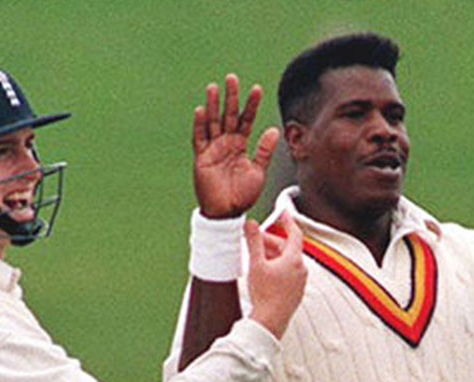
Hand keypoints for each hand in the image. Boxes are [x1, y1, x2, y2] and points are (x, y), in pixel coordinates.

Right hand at [193, 74, 278, 218]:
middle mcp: (226, 143)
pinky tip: (201, 110)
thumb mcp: (258, 171)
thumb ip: (264, 151)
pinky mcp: (202, 157)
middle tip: (232, 78)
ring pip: (213, 122)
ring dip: (213, 105)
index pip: (246, 120)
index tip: (257, 88)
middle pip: (228, 115)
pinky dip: (200, 125)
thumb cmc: (243, 194)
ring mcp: (213, 149)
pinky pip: (200, 138)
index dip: (251, 105)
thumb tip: (273, 129)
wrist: (227, 212)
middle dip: (231, 97)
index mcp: (240, 145)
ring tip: (214, 87)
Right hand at [245, 214, 305, 338]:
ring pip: (287, 261)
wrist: (271, 322)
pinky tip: (262, 272)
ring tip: (255, 257)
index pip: (294, 233)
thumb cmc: (265, 294)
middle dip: (271, 241)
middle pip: (287, 247)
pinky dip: (276, 266)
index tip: (281, 212)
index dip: (287, 221)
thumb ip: (254, 241)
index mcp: (294, 260)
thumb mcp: (256, 264)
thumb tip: (251, 224)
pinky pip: (287, 273)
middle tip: (255, 240)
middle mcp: (301, 269)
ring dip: (272, 255)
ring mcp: (300, 282)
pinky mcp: (295, 292)